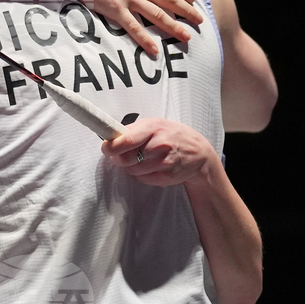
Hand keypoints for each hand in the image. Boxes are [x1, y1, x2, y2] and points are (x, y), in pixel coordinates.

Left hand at [101, 117, 219, 187]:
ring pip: (133, 170)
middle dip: (119, 158)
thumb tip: (111, 136)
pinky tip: (152, 167)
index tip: (105, 148)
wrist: (199, 153)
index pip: (126, 140)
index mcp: (153, 127)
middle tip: (120, 155)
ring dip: (132, 167)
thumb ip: (134, 130)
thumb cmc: (172, 136)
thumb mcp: (155, 125)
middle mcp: (159, 144)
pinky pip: (143, 179)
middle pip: (126, 158)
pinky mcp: (167, 176)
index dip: (112, 146)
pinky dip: (142, 175)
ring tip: (142, 159)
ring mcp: (164, 161)